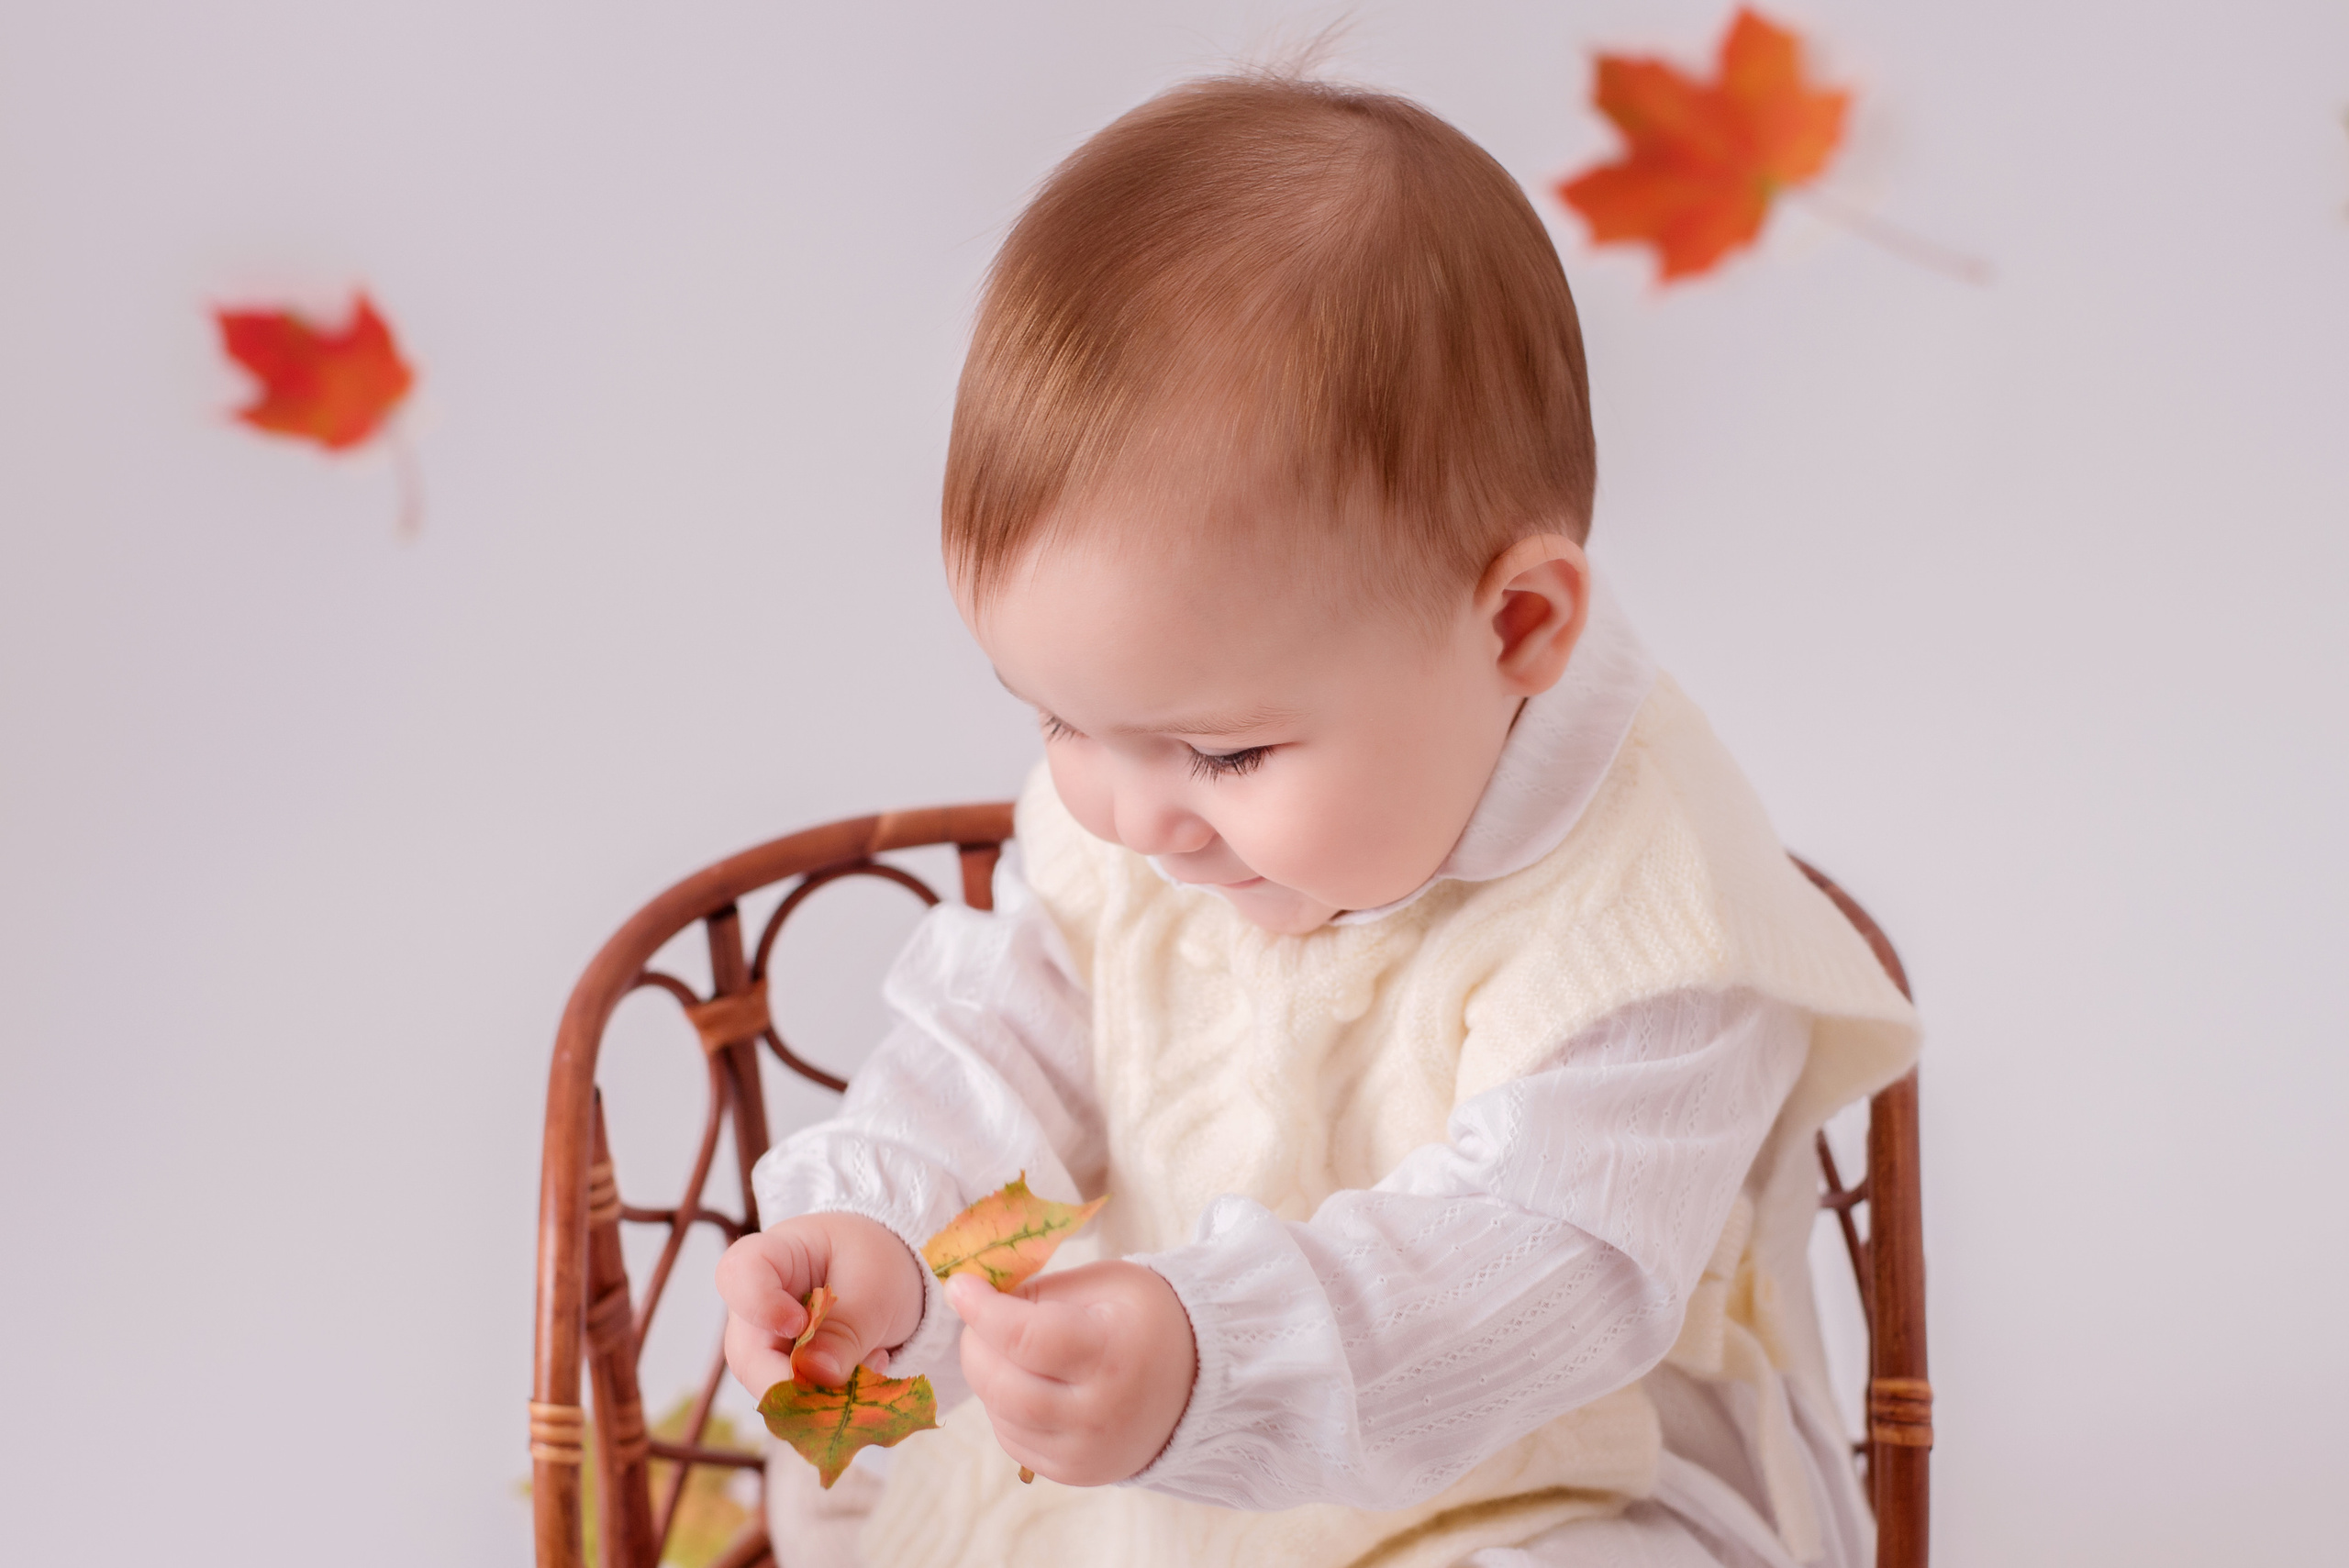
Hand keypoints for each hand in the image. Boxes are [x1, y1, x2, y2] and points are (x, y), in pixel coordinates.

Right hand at [717, 1213, 925, 1393]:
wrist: (892, 1278)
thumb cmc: (876, 1262)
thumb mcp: (875, 1286)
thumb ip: (847, 1330)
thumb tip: (817, 1376)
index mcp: (775, 1255)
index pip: (738, 1274)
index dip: (759, 1305)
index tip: (798, 1324)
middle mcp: (757, 1304)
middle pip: (748, 1351)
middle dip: (794, 1380)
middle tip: (844, 1383)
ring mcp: (766, 1343)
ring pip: (770, 1386)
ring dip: (821, 1393)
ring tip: (873, 1363)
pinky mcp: (785, 1373)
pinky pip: (795, 1401)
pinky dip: (832, 1399)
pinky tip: (869, 1370)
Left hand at [949, 1259, 1196, 1485]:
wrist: (1195, 1382)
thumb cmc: (1144, 1320)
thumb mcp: (1105, 1284)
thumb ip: (1041, 1292)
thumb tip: (978, 1301)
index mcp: (1111, 1352)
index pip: (1026, 1337)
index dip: (982, 1311)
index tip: (960, 1286)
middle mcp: (1100, 1412)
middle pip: (1003, 1385)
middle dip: (974, 1345)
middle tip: (976, 1318)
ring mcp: (1087, 1451)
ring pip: (1001, 1416)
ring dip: (985, 1377)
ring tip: (1001, 1347)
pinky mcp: (1075, 1472)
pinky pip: (1013, 1440)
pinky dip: (1001, 1407)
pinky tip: (1019, 1381)